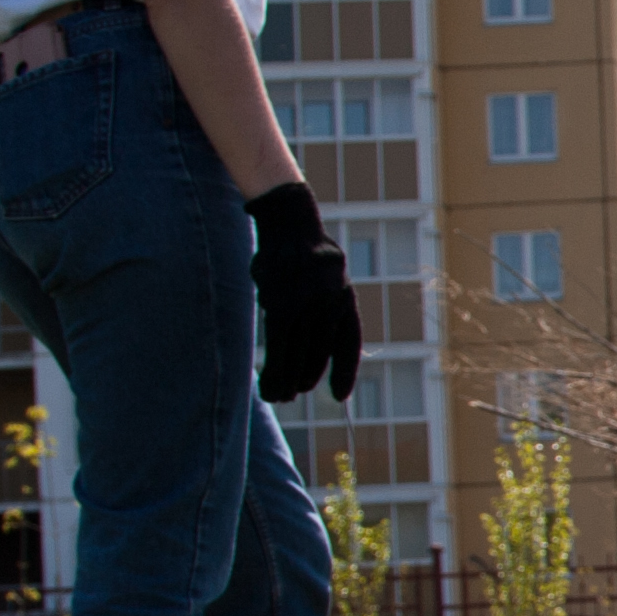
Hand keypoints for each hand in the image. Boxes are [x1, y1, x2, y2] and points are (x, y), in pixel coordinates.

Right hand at [248, 183, 362, 403]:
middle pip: (319, 354)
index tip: (339, 395)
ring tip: (279, 397)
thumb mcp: (325, 273)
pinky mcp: (282, 306)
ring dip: (287, 382)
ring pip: (298, 356)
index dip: (344, 371)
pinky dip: (274, 372)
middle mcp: (331, 303)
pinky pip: (280, 349)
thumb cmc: (303, 248)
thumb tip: (314, 339)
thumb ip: (324, 303)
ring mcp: (308, 305)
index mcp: (345, 296)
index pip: (348, 342)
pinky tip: (268, 386)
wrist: (288, 218)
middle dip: (305, 379)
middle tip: (292, 394)